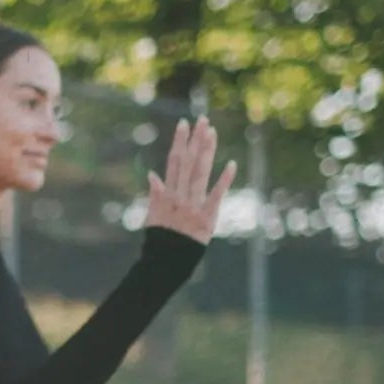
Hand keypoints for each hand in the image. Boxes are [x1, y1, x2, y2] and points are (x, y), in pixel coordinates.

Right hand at [145, 117, 236, 245]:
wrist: (165, 263)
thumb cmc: (159, 241)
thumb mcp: (152, 216)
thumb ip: (155, 194)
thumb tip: (152, 174)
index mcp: (167, 195)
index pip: (174, 162)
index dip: (179, 142)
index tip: (184, 124)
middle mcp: (179, 197)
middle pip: (187, 162)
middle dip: (194, 140)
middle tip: (202, 119)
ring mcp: (193, 206)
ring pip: (200, 173)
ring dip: (206, 151)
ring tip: (212, 132)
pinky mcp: (206, 218)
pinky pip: (216, 197)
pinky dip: (224, 181)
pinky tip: (231, 164)